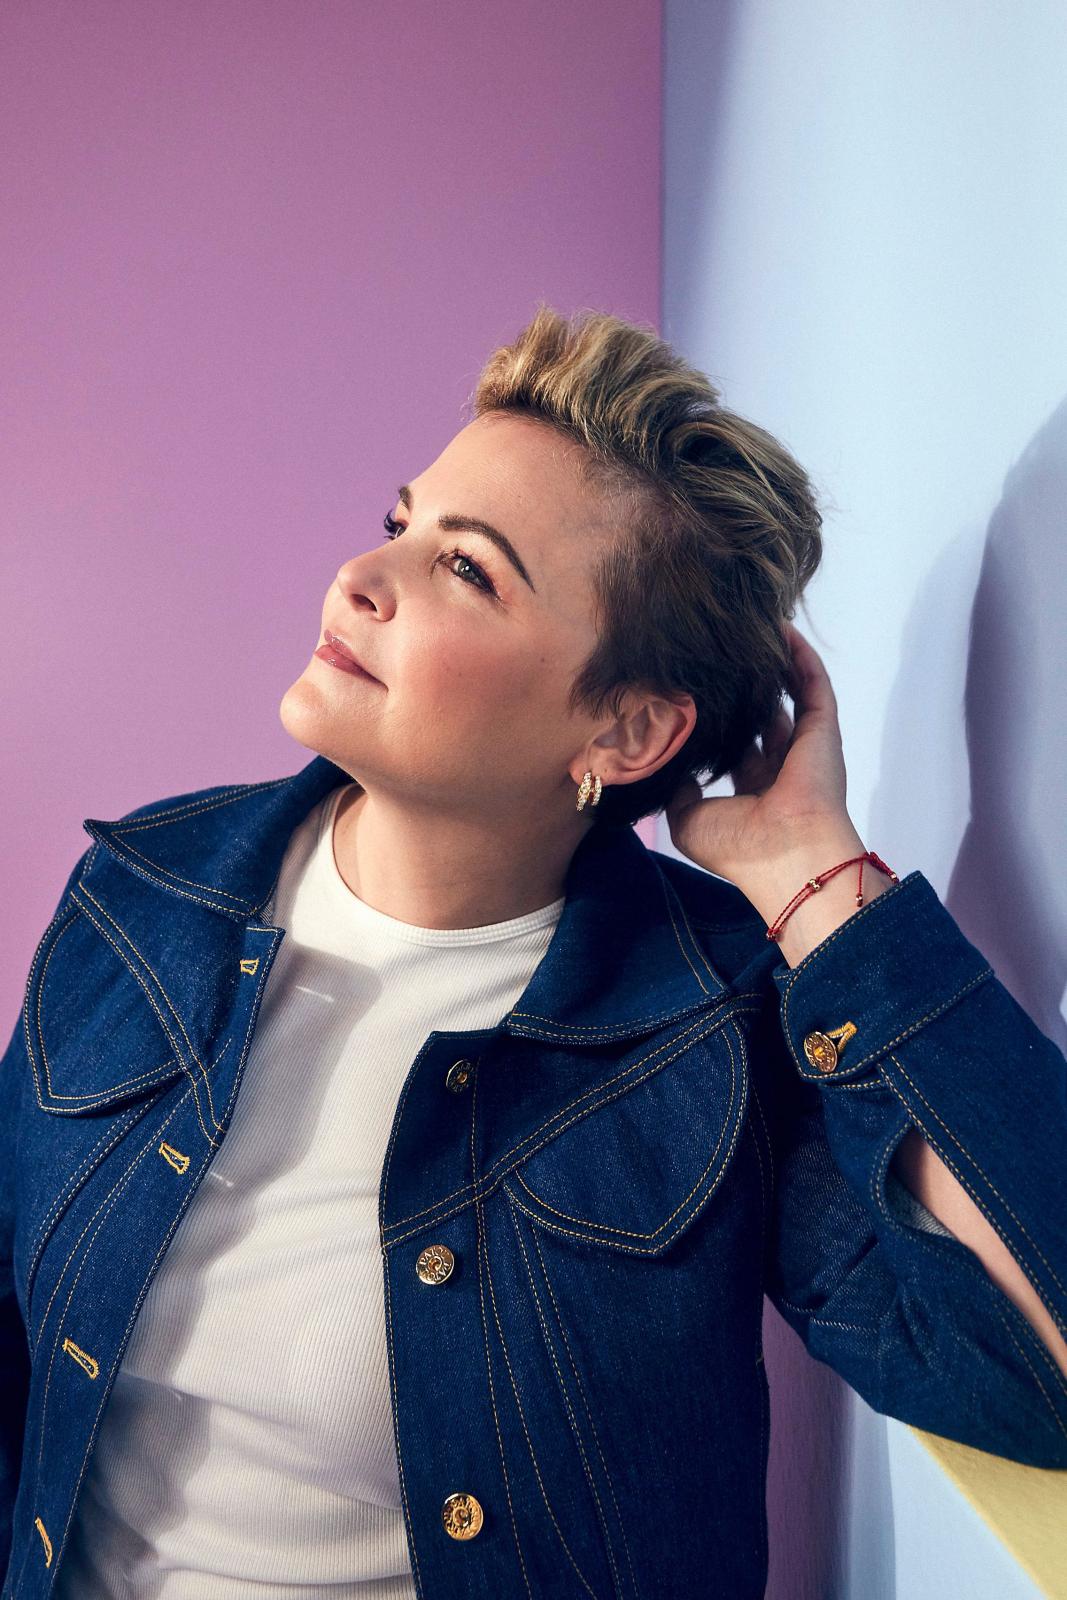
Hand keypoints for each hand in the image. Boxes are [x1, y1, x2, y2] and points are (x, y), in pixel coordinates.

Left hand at [663, 621, 857, 899]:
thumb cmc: (738, 846)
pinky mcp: (823, 730)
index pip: (734, 749)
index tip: (691, 694)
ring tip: (748, 632)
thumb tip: (668, 762)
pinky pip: (812, 685)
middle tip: (717, 656)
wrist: (787, 854)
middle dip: (742, 690)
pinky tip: (781, 629)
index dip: (717, 723)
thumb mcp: (688, 821)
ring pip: (787, 696)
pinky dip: (799, 657)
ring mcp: (804, 748)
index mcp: (751, 792)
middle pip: (760, 718)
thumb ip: (677, 789)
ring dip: (772, 666)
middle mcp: (779, 768)